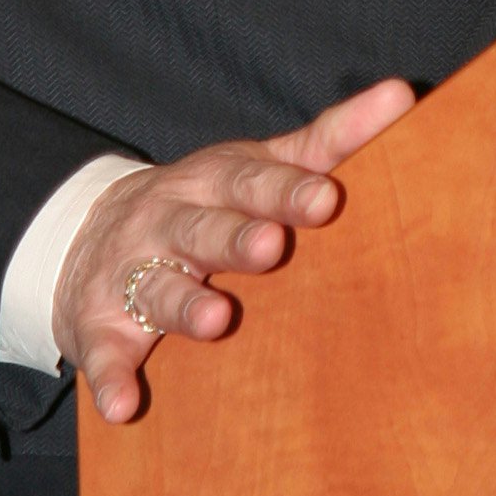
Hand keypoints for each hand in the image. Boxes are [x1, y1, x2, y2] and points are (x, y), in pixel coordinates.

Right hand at [55, 77, 414, 422]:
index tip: (327, 198)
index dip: (287, 191)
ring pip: (158, 289)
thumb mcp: (260, 163)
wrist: (91, 231)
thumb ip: (331, 136)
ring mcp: (131, 274)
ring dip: (185, 305)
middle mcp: (170, 223)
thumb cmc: (207, 200)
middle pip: (205, 230)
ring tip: (217, 319)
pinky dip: (109, 378)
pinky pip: (105, 355)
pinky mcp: (102, 327)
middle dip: (236, 238)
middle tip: (273, 247)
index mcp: (213, 182)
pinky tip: (123, 402)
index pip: (252, 182)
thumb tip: (404, 93)